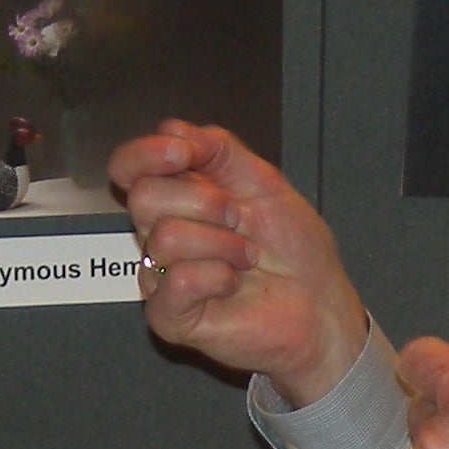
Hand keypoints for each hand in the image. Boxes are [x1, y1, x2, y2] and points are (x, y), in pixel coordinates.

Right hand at [113, 121, 372, 405]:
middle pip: (143, 197)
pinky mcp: (170, 317)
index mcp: (179, 198)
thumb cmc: (295, 251)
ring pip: (165, 238)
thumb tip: (172, 130)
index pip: (128, 167)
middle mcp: (163, 235)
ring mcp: (162, 278)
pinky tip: (232, 286)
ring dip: (223, 244)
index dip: (147, 154)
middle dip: (205, 201)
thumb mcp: (263, 180)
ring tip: (246, 259)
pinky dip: (217, 277)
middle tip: (239, 220)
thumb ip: (217, 148)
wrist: (320, 304)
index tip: (186, 155)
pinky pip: (177, 282)